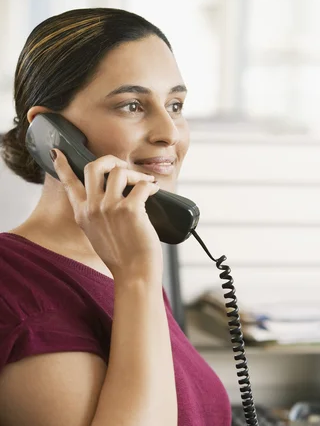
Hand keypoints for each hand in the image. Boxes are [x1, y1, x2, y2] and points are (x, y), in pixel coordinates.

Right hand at [51, 150, 161, 280]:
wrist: (134, 274)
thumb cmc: (121, 256)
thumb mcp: (97, 233)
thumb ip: (96, 213)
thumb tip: (110, 194)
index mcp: (82, 213)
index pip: (68, 183)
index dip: (63, 165)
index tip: (58, 152)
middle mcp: (92, 208)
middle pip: (93, 167)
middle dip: (110, 160)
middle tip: (122, 167)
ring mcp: (109, 208)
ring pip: (119, 171)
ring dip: (135, 174)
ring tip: (144, 182)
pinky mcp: (129, 210)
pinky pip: (142, 185)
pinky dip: (151, 186)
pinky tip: (155, 192)